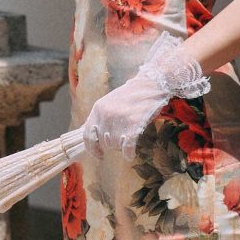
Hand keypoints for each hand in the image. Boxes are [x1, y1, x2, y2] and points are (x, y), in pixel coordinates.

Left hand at [80, 39, 209, 161]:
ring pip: (115, 145)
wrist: (151, 84)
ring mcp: (119, 119)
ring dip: (122, 146)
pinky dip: (128, 153)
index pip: (87, 135)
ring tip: (130, 136)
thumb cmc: (132, 95)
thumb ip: (100, 118)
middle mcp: (105, 115)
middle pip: (103, 142)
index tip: (98, 155)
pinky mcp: (133, 124)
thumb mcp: (109, 102)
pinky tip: (130, 154)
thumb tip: (93, 136)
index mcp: (97, 109)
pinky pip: (127, 147)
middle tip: (122, 138)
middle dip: (112, 145)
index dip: (92, 148)